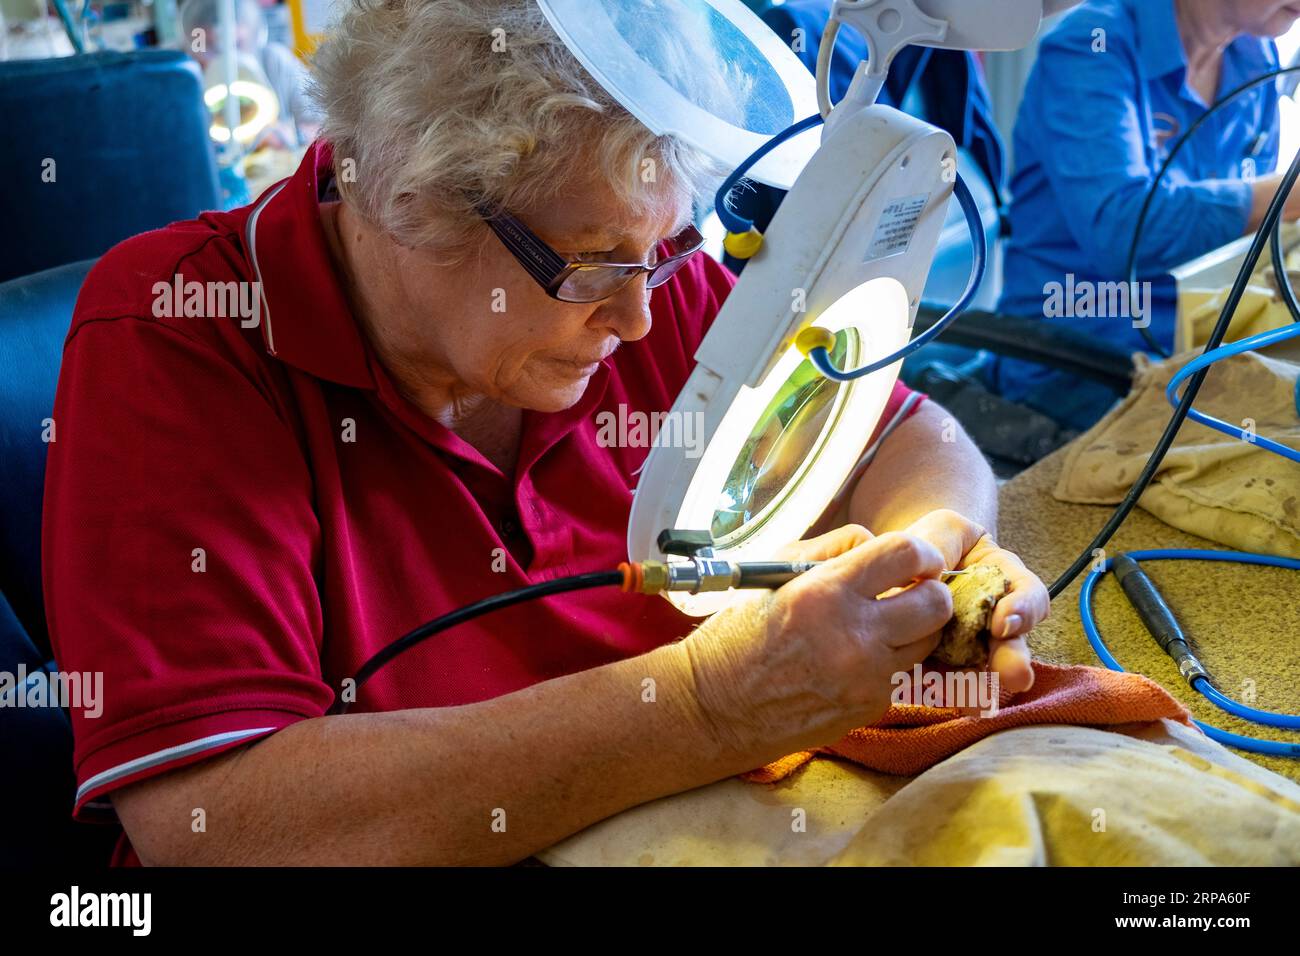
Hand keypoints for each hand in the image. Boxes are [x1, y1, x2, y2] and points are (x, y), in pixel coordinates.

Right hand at [680, 525, 953, 762]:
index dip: (922, 553)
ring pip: (927, 641)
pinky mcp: (869, 707)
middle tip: (911, 590)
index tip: (919, 560)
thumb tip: (877, 545)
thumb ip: (830, 550)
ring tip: (879, 626)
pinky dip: (886, 663)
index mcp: (824, 593)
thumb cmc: (738, 635)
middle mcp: (853, 636)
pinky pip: (900, 674)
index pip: (906, 554)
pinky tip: (852, 662)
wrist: (716, 709)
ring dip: (912, 628)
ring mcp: (866, 677)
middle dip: (930, 591)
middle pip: (936, 603)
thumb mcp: (772, 575)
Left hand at [900, 509, 1049, 693]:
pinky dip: (942, 692)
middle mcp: (993, 619)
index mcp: (1003, 581)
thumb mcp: (941, 530)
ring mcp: (967, 647)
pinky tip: (939, 699)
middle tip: (1013, 675)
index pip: (1027, 594)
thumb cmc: (926, 543)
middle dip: (1012, 660)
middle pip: (1011, 643)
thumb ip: (946, 543)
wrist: (891, 568)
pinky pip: (944, 685)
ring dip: (980, 686)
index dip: (1023, 609)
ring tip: (975, 701)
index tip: (1003, 623)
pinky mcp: (938, 667)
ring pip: (981, 672)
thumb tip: (936, 573)